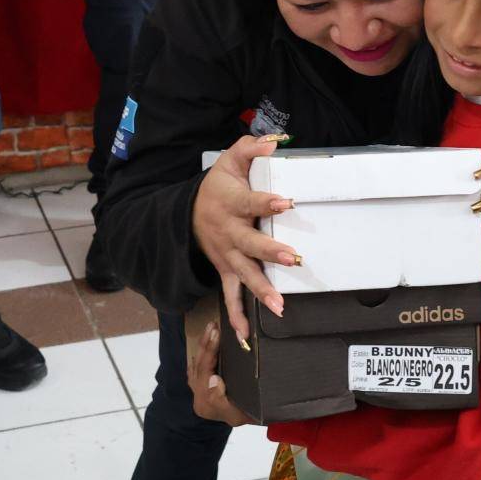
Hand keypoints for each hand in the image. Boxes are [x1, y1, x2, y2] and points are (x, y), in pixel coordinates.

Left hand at [188, 322, 256, 426]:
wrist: (260, 417)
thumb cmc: (254, 414)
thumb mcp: (241, 413)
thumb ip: (222, 400)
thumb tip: (213, 380)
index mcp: (205, 404)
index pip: (203, 375)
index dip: (209, 355)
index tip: (216, 337)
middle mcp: (198, 398)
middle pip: (198, 367)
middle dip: (206, 344)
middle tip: (214, 325)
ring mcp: (199, 391)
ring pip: (197, 362)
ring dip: (203, 344)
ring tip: (211, 327)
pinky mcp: (202, 384)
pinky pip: (199, 363)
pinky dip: (203, 350)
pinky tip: (209, 337)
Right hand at [190, 133, 298, 343]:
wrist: (186, 214)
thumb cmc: (217, 186)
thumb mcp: (229, 160)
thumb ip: (251, 149)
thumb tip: (274, 143)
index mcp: (231, 203)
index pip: (250, 202)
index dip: (266, 203)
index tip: (285, 203)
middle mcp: (229, 232)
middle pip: (250, 244)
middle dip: (271, 252)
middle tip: (294, 258)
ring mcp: (227, 255)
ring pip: (243, 274)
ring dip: (261, 290)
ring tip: (279, 306)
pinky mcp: (226, 270)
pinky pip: (230, 296)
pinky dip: (236, 317)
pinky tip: (246, 336)